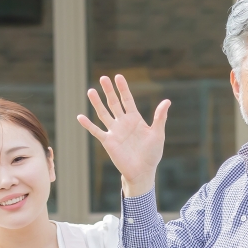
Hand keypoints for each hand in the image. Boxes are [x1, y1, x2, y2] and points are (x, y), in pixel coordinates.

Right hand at [78, 74, 169, 196]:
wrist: (143, 171)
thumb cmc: (152, 154)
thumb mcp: (157, 134)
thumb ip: (160, 118)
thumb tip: (167, 101)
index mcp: (135, 119)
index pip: (127, 100)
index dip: (123, 89)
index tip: (118, 77)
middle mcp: (123, 123)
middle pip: (114, 103)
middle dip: (109, 91)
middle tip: (103, 78)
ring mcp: (114, 131)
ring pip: (103, 114)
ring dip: (97, 103)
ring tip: (91, 91)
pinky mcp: (108, 142)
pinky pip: (96, 131)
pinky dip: (88, 125)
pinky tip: (80, 117)